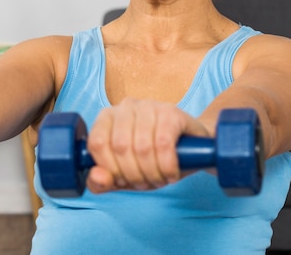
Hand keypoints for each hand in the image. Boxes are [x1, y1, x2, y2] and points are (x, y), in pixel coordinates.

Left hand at [85, 99, 209, 193]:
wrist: (193, 148)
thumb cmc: (152, 159)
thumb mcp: (124, 175)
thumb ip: (103, 181)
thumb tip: (96, 176)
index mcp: (107, 116)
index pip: (97, 143)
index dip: (110, 169)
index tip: (122, 181)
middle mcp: (125, 106)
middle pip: (120, 147)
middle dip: (133, 175)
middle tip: (145, 183)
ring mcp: (149, 106)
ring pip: (142, 147)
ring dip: (152, 174)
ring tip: (159, 179)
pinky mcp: (171, 112)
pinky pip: (164, 144)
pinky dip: (167, 166)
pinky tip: (171, 173)